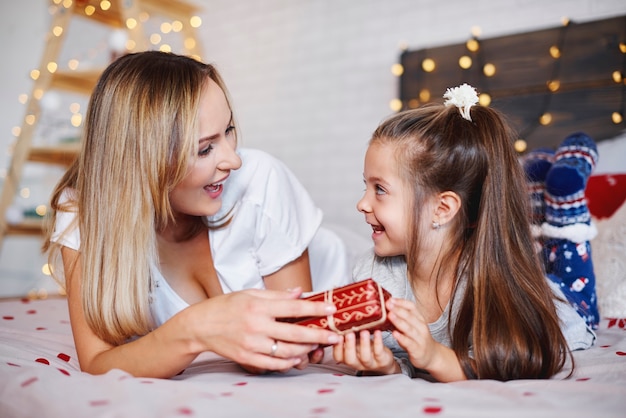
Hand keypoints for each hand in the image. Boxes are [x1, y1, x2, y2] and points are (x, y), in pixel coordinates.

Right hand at [190, 288, 338, 372]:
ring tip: (317, 345)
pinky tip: (298, 356)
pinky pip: (274, 363)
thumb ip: (276, 296)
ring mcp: (252, 344)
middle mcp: (257, 326)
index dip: (314, 309)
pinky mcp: (248, 358)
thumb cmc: (227, 306)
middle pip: (295, 333)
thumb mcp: (250, 294)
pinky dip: (289, 361)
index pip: (293, 307)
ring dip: (306, 349)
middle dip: (318, 335)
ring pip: (287, 351)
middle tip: (334, 336)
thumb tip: (300, 293)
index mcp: (259, 307)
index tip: (331, 309)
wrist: (201, 325)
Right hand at [332, 330, 398, 374]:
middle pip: (350, 359)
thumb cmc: (366, 347)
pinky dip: (378, 341)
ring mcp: (370, 364)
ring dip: (364, 343)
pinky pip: (379, 352)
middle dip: (349, 345)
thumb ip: (347, 334)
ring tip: (364, 331)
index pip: (338, 357)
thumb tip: (339, 319)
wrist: (383, 359)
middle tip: (349, 333)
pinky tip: (377, 332)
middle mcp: (358, 363)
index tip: (337, 335)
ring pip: (365, 357)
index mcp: (348, 358)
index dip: (337, 348)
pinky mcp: (382, 361)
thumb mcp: (355, 341)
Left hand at [386, 298, 466, 380]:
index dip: (401, 302)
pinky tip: (395, 334)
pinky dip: (402, 338)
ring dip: (399, 321)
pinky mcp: (417, 349)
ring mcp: (420, 338)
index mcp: (419, 319)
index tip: (390, 299)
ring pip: (409, 328)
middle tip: (387, 304)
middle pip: (410, 316)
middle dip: (398, 309)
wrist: (431, 355)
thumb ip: (401, 318)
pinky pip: (409, 343)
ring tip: (389, 315)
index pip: (411, 307)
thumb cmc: (417, 339)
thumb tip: (386, 308)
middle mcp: (421, 327)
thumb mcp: (412, 326)